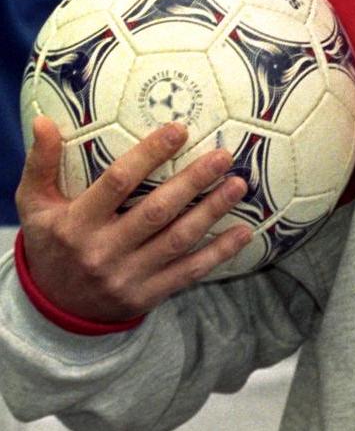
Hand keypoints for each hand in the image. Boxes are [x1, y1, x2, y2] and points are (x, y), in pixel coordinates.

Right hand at [13, 117, 251, 324]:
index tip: (179, 129)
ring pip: (178, 240)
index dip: (149, 154)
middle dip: (193, 181)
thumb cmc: (51, 243)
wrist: (52, 309)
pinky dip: (218, 253)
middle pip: (156, 211)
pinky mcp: (146, 296)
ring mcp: (125, 276)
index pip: (116, 182)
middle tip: (224, 155)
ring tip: (239, 185)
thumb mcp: (34, 205)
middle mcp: (101, 251)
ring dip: (212, 211)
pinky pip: (188, 272)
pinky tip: (244, 232)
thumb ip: (41, 164)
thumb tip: (43, 121)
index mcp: (75, 223)